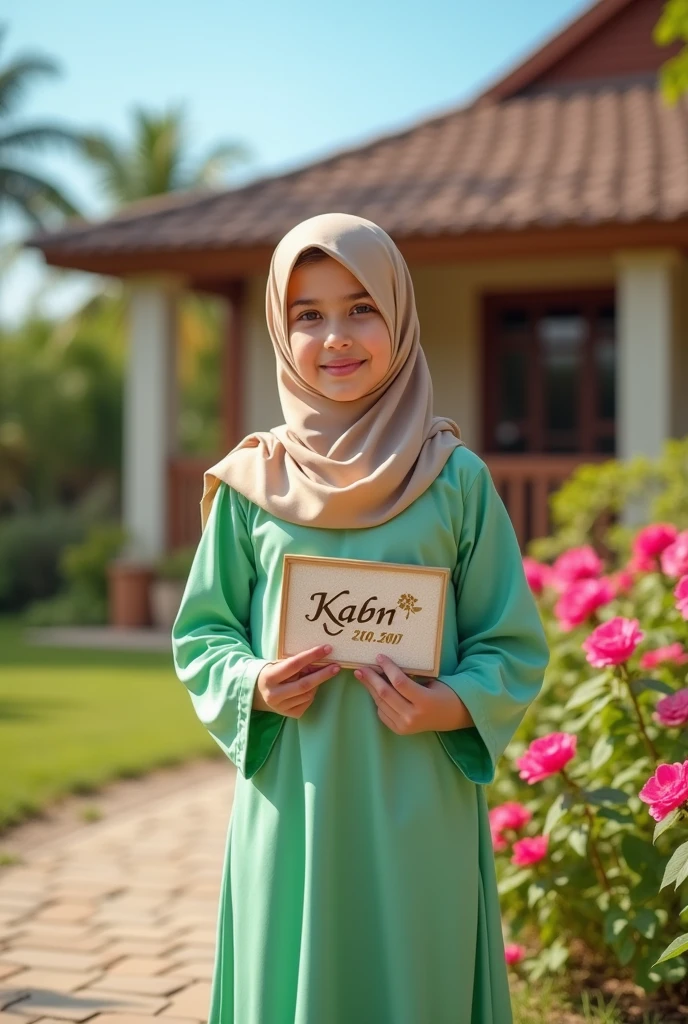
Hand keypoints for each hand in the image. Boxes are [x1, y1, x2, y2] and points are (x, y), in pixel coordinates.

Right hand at [254, 644, 339, 717]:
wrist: (259, 693)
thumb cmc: (273, 674)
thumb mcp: (280, 664)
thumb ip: (297, 664)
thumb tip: (320, 660)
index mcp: (270, 677)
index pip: (294, 664)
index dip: (312, 656)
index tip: (327, 649)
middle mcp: (274, 694)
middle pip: (304, 684)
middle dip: (323, 674)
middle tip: (336, 666)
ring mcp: (281, 707)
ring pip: (308, 694)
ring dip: (316, 684)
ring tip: (315, 677)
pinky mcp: (289, 715)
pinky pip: (308, 703)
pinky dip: (311, 693)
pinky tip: (308, 689)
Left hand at [353, 652, 473, 734]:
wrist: (451, 716)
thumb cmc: (443, 693)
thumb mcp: (431, 682)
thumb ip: (410, 678)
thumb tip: (385, 668)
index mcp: (424, 702)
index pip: (400, 682)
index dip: (387, 668)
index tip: (379, 657)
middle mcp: (412, 716)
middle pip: (385, 694)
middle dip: (371, 678)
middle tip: (361, 667)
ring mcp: (405, 726)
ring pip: (381, 703)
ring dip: (370, 688)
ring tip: (362, 676)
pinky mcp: (400, 730)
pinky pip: (382, 713)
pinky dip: (377, 700)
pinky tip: (374, 690)